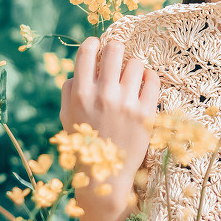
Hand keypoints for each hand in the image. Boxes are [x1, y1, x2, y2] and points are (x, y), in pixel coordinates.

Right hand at [60, 37, 159, 188]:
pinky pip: (153, 79)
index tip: (98, 48)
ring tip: (130, 78)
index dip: (93, 44)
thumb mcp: (68, 116)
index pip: (87, 51)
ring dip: (133, 67)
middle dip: (115, 50)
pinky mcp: (146, 113)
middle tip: (117, 59)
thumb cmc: (85, 143)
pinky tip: (143, 84)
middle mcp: (104, 95)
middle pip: (114, 49)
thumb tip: (80, 67)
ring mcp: (126, 103)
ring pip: (136, 63)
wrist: (106, 176)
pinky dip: (149, 77)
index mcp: (81, 94)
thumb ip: (70, 89)